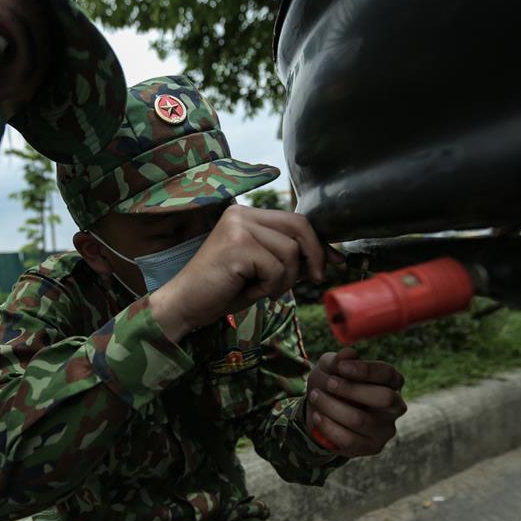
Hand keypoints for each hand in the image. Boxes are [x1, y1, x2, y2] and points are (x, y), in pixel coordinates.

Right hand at [150, 204, 342, 339]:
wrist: (185, 305)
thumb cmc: (222, 290)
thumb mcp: (262, 271)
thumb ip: (289, 259)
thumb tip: (328, 258)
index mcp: (246, 215)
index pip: (295, 220)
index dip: (319, 241)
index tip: (335, 260)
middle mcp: (241, 214)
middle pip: (299, 227)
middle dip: (314, 256)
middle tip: (315, 280)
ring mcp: (238, 228)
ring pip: (290, 252)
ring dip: (285, 279)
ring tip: (262, 289)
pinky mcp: (237, 247)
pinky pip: (276, 269)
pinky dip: (270, 287)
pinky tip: (250, 291)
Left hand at [303, 349, 405, 457]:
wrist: (321, 412)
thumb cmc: (331, 384)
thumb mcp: (329, 367)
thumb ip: (338, 360)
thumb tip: (348, 354)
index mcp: (391, 382)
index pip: (387, 373)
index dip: (365, 370)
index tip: (341, 367)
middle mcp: (395, 406)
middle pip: (384, 398)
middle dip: (352, 389)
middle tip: (328, 383)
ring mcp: (386, 429)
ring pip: (360, 420)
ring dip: (332, 407)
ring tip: (315, 396)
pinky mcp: (372, 447)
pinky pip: (349, 440)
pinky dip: (329, 427)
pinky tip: (317, 416)